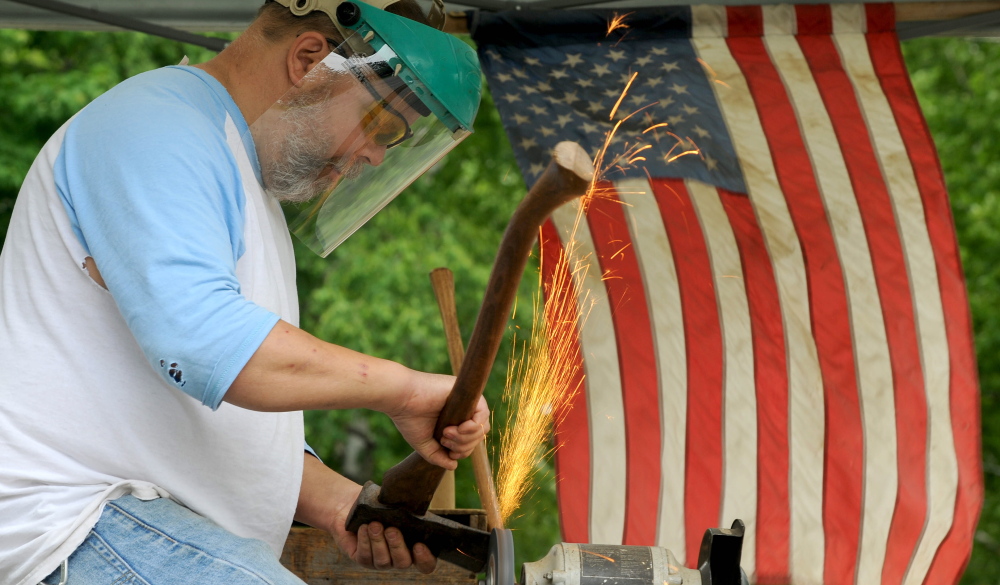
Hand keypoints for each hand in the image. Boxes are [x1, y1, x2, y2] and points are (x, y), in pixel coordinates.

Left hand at [299, 457, 437, 573]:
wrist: (353, 502)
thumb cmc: (379, 501)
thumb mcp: (398, 503)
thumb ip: (411, 509)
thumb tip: (422, 499)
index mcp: (413, 544)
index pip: (426, 563)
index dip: (427, 559)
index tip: (422, 544)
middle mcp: (398, 556)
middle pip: (405, 563)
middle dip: (399, 547)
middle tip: (391, 529)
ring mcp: (379, 559)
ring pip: (385, 561)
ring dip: (379, 544)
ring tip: (375, 525)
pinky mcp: (360, 557)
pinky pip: (364, 557)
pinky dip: (365, 543)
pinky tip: (363, 529)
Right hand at [388, 370, 490, 468]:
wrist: (401, 399)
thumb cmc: (409, 419)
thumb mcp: (425, 444)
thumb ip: (439, 456)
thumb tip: (454, 466)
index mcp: (454, 421)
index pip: (471, 440)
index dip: (464, 451)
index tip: (449, 452)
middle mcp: (462, 410)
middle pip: (479, 435)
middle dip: (464, 446)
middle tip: (445, 440)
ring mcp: (465, 401)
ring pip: (482, 427)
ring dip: (466, 438)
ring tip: (446, 433)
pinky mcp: (466, 393)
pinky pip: (483, 414)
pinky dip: (472, 427)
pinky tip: (457, 429)